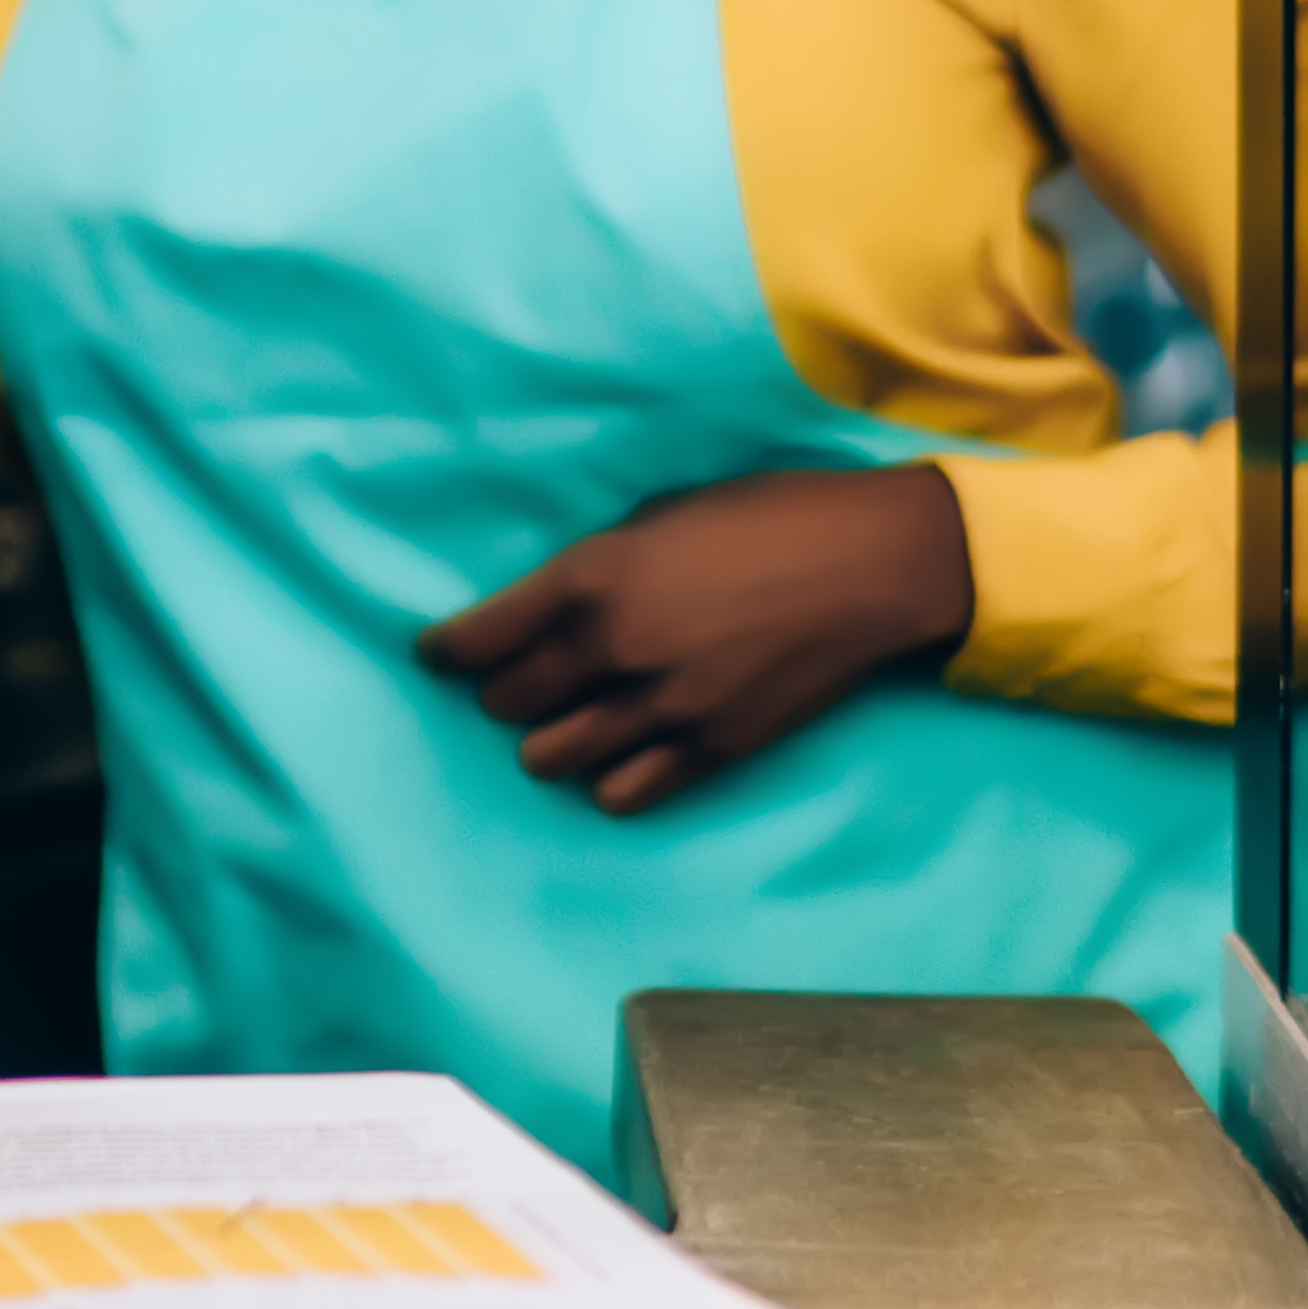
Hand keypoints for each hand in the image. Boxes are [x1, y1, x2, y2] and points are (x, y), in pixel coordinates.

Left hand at [420, 462, 977, 814]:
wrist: (870, 564)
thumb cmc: (768, 515)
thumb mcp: (661, 515)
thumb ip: (599, 565)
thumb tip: (556, 603)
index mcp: (591, 579)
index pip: (479, 640)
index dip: (448, 652)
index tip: (436, 657)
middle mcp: (613, 649)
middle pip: (509, 701)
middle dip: (502, 693)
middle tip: (514, 683)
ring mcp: (662, 708)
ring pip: (554, 757)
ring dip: (547, 742)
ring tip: (563, 725)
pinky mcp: (710, 750)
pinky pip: (625, 793)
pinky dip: (609, 781)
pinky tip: (616, 761)